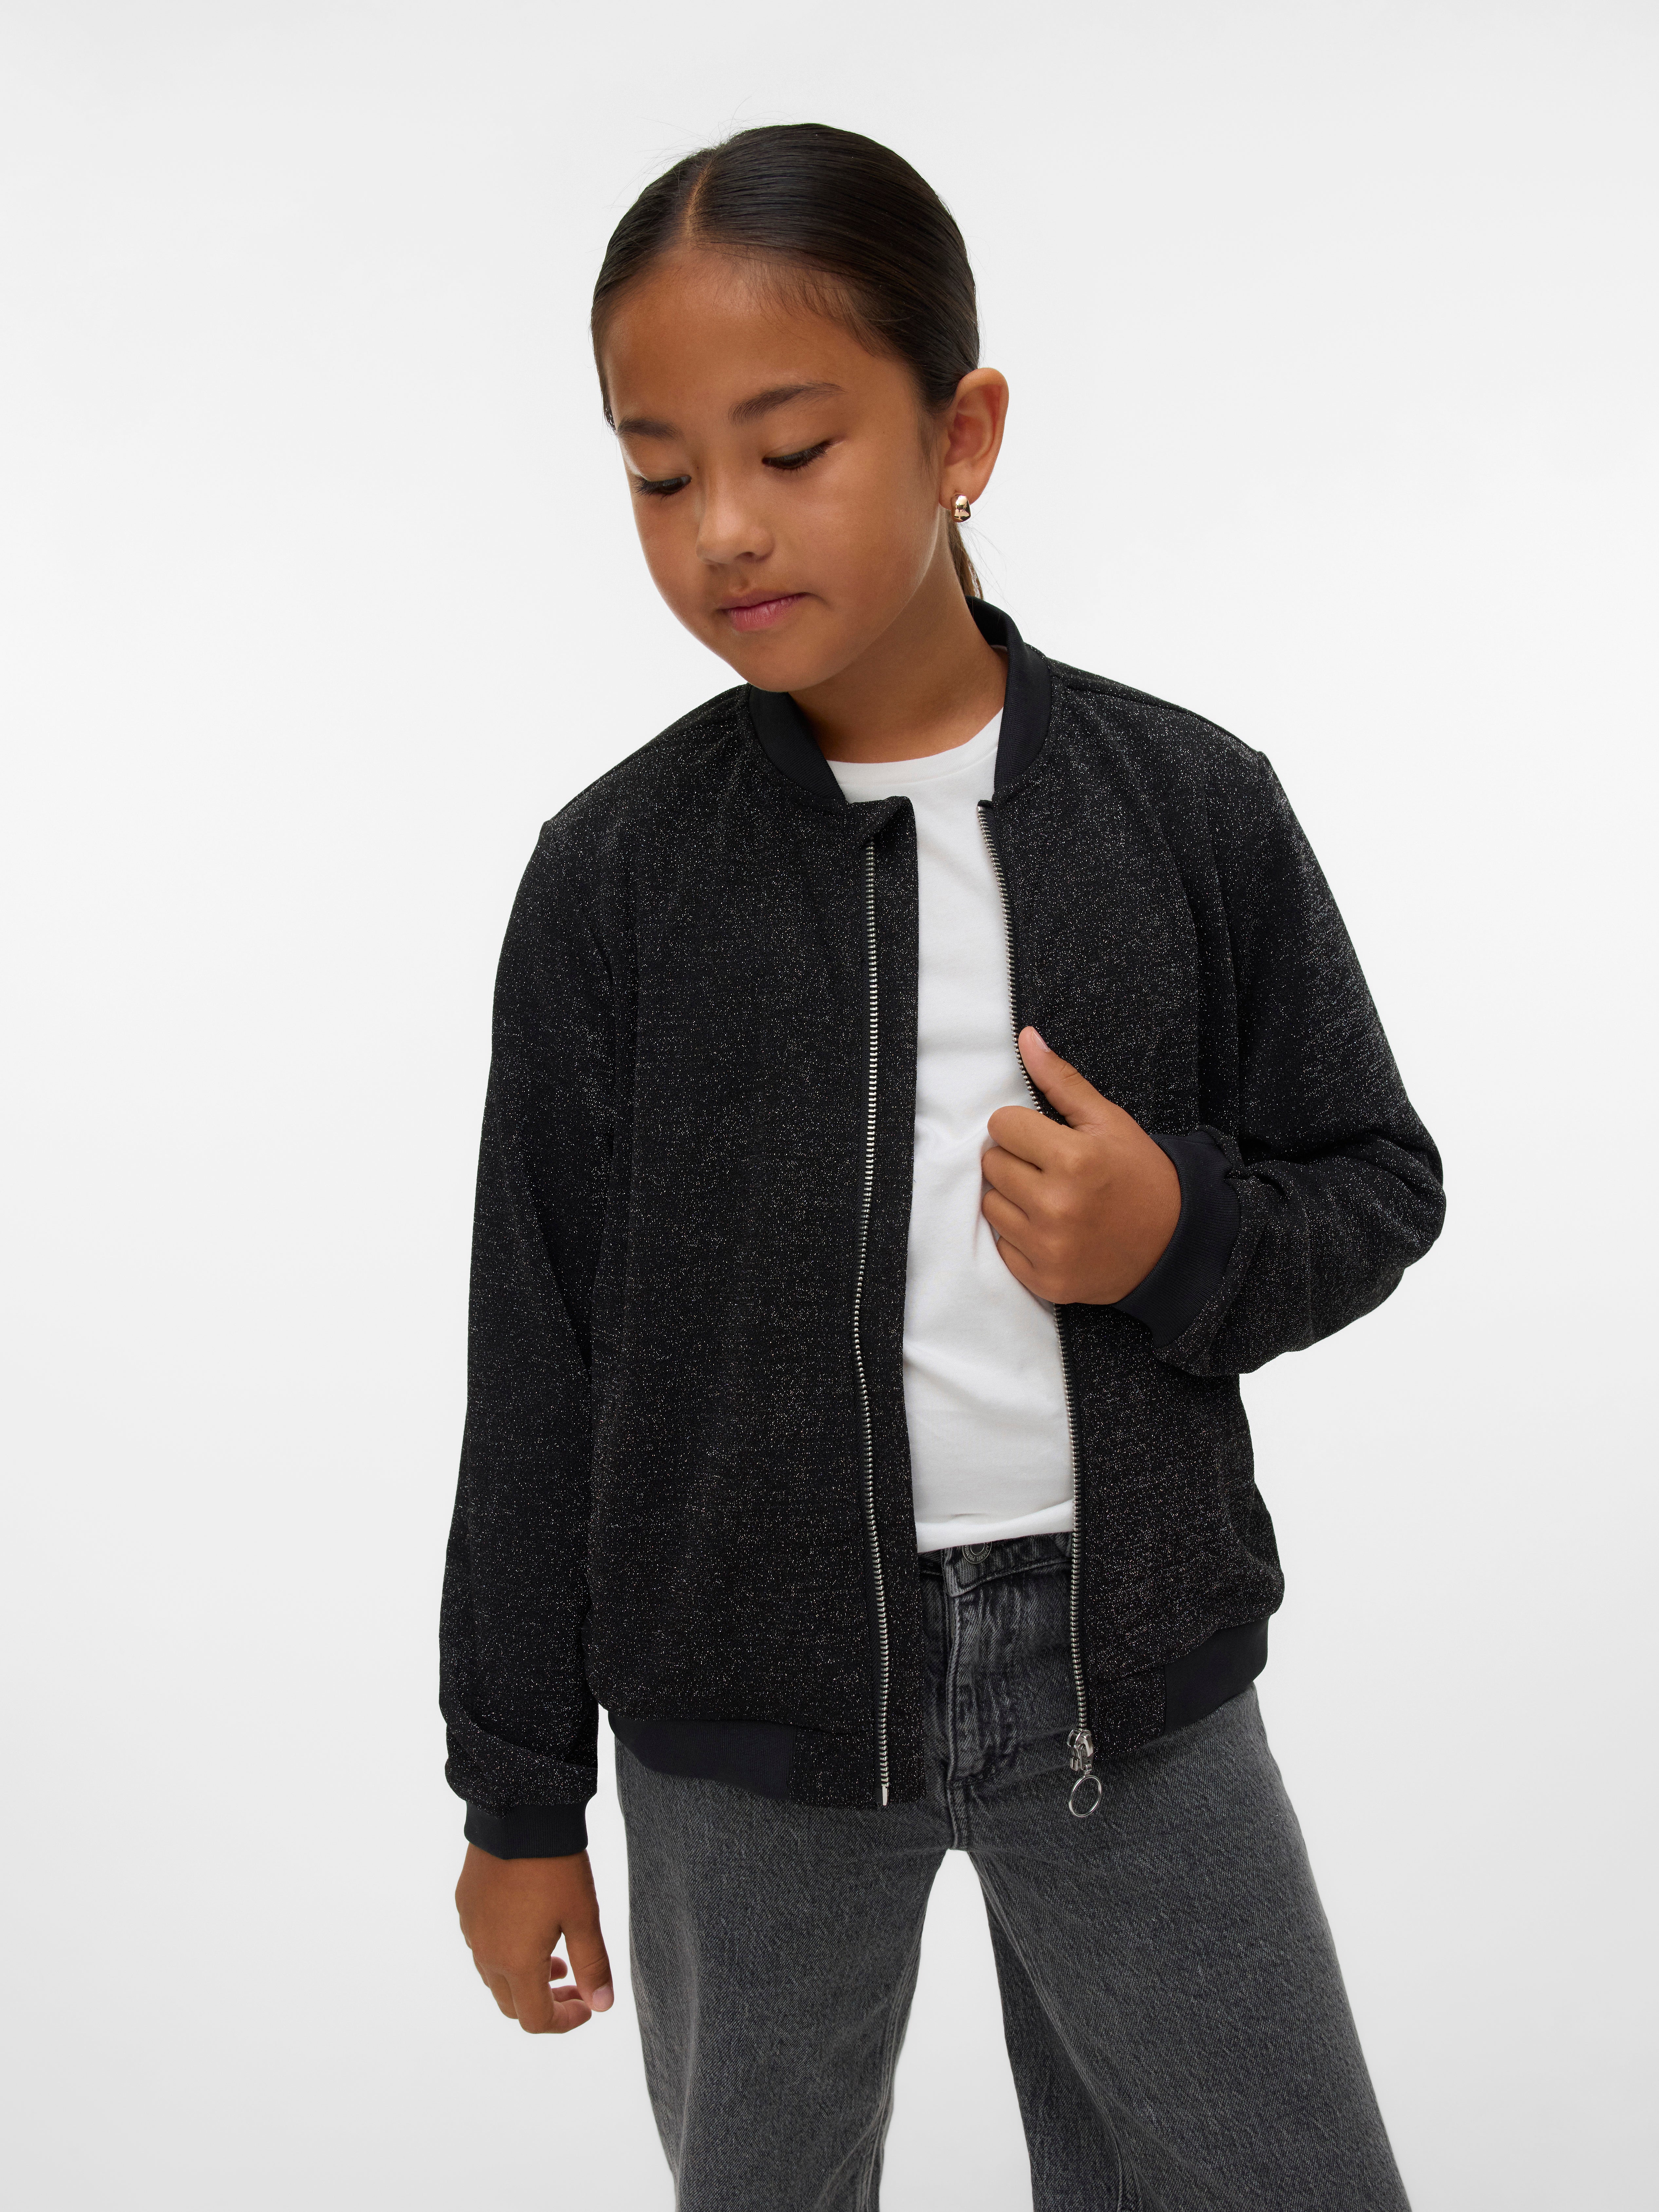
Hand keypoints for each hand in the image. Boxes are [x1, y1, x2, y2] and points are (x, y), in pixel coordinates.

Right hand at [455, 1843, 613, 2034]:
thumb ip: (593, 1966)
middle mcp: (486, 1953)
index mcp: (515, 1963)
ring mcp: (472, 1928)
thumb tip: (603, 2006)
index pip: (536, 2019)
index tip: (587, 2006)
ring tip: (555, 1958)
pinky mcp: (465, 1905)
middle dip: (545, 2003)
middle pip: (512, 2004)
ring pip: (494, 1976)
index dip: (565, 2021)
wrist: (519, 1815)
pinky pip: (482, 1944)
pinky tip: (528, 1927)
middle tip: (574, 1984)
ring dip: (524, 1978)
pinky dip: (506, 1952)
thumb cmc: (556, 1867)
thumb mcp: (583, 1916)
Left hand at [981, 1028, 1180, 1303]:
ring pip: (991, 1205)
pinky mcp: (1045, 1280)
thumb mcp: (1108, 1121)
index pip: (1002, 1125)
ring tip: (1050, 1197)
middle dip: (1016, 1160)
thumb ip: (1061, 1081)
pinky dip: (1021, 1236)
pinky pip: (1002, 1246)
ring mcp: (1049, 1247)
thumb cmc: (1140, 1175)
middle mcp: (1057, 1206)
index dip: (1022, 1127)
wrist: (1175, 1243)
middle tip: (1050, 1168)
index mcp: (1073, 1159)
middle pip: (992, 1164)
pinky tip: (1053, 1229)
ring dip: (1013, 1197)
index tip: (1045, 1137)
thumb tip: (1026, 1038)